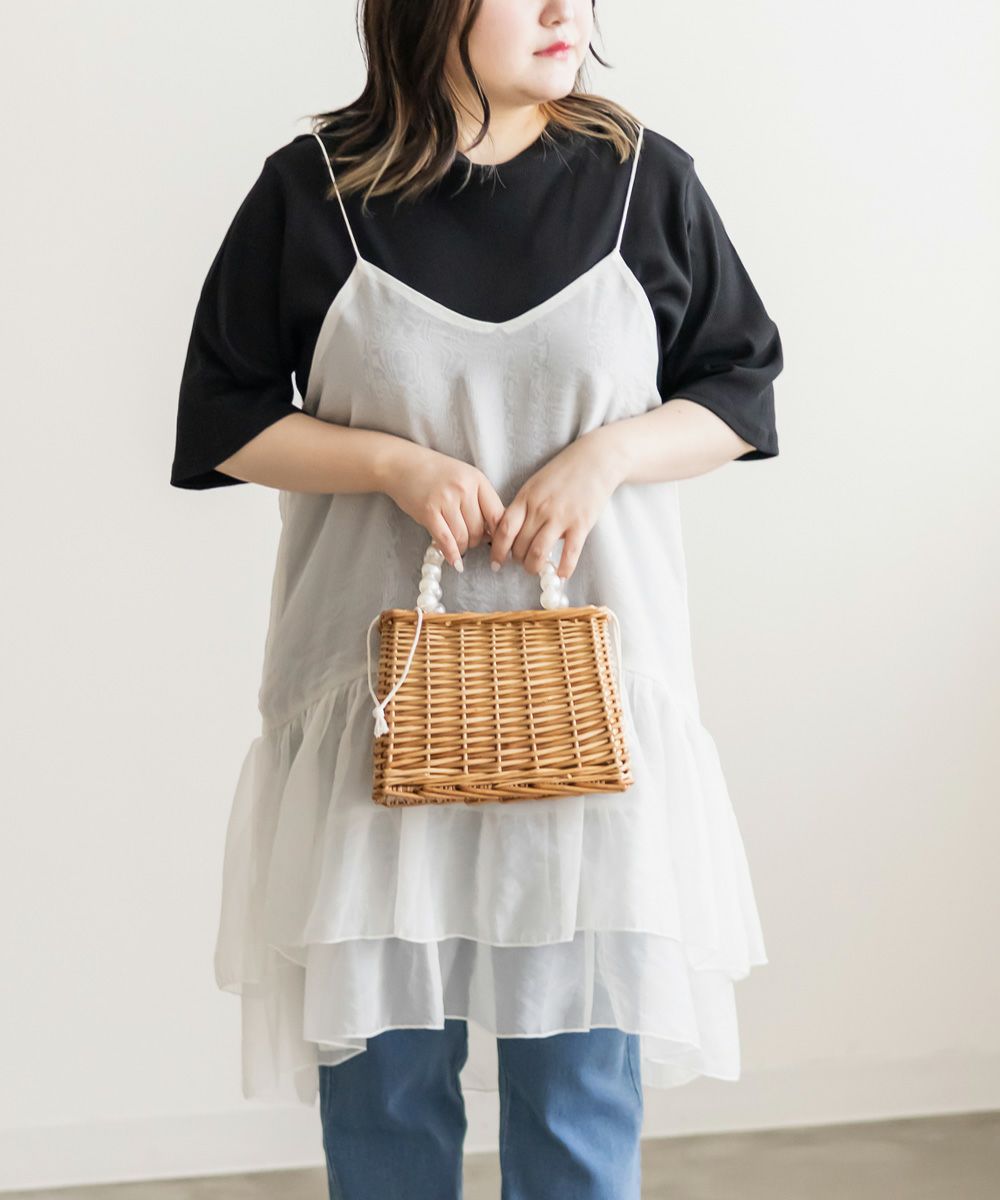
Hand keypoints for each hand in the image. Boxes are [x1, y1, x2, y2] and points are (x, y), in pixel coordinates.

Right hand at [382, 443, 505, 571]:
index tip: (497, 544)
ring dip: (463, 548)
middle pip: (479, 529)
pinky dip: (452, 555)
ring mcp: (446, 500)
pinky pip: (445, 540)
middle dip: (477, 542)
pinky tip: (455, 562)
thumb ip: (480, 500)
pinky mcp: (429, 512)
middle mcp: (464, 489)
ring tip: (459, 546)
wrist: (403, 464)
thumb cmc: (436, 473)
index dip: (499, 535)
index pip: (497, 515)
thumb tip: (492, 532)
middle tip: (470, 542)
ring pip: (463, 537)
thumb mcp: (465, 478)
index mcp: (477, 480)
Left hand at [489, 429, 625, 579]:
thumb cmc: (564, 472)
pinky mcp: (581, 524)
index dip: (497, 550)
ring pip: (538, 553)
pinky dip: (564, 569)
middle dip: (517, 560)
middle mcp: (540, 509)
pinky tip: (561, 575)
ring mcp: (561, 517)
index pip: (504, 530)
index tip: (497, 562)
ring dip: (533, 567)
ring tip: (535, 568)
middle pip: (520, 545)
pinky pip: (570, 553)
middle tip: (521, 562)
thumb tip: (511, 533)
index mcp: (526, 498)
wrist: (596, 459)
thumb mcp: (535, 484)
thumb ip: (523, 507)